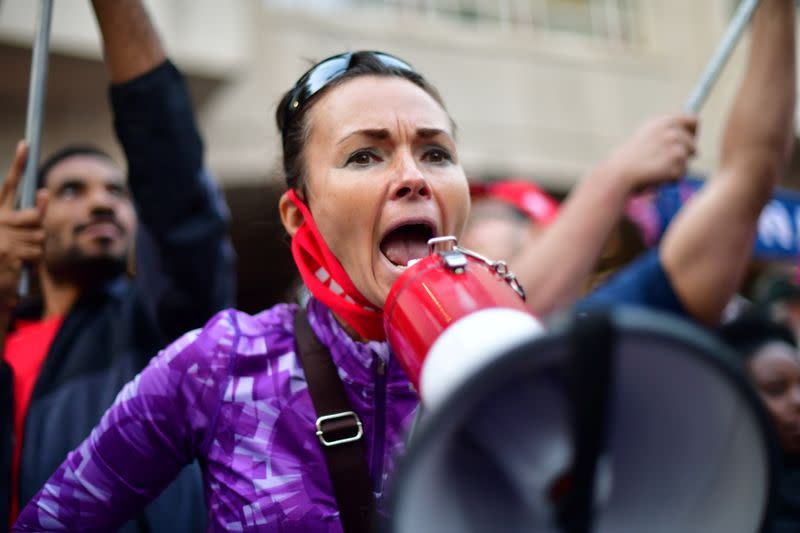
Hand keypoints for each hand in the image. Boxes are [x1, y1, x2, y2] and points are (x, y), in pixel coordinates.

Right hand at [0, 142, 46, 310]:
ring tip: (20, 257)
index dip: (18, 165)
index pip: (9, 185)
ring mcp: (3, 236)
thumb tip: (44, 192)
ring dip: (37, 248)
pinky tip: (19, 267)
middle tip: (24, 238)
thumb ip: (31, 216)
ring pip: (41, 236)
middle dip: (38, 225)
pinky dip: (33, 261)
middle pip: (35, 215)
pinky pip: (37, 252)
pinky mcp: (10, 253)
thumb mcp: (18, 235)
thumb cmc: (6, 258)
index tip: (26, 144)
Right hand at [602, 113, 697, 192]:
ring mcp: (675, 146)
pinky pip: (683, 171)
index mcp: (664, 121)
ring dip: (677, 166)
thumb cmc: (632, 156)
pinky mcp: (676, 161)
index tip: (687, 141)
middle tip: (669, 160)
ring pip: (688, 159)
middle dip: (685, 153)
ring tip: (658, 169)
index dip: (693, 131)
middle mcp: (671, 131)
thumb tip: (688, 128)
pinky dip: (673, 177)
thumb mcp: (648, 135)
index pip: (693, 120)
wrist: (622, 171)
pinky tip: (658, 176)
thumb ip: (667, 130)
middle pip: (692, 143)